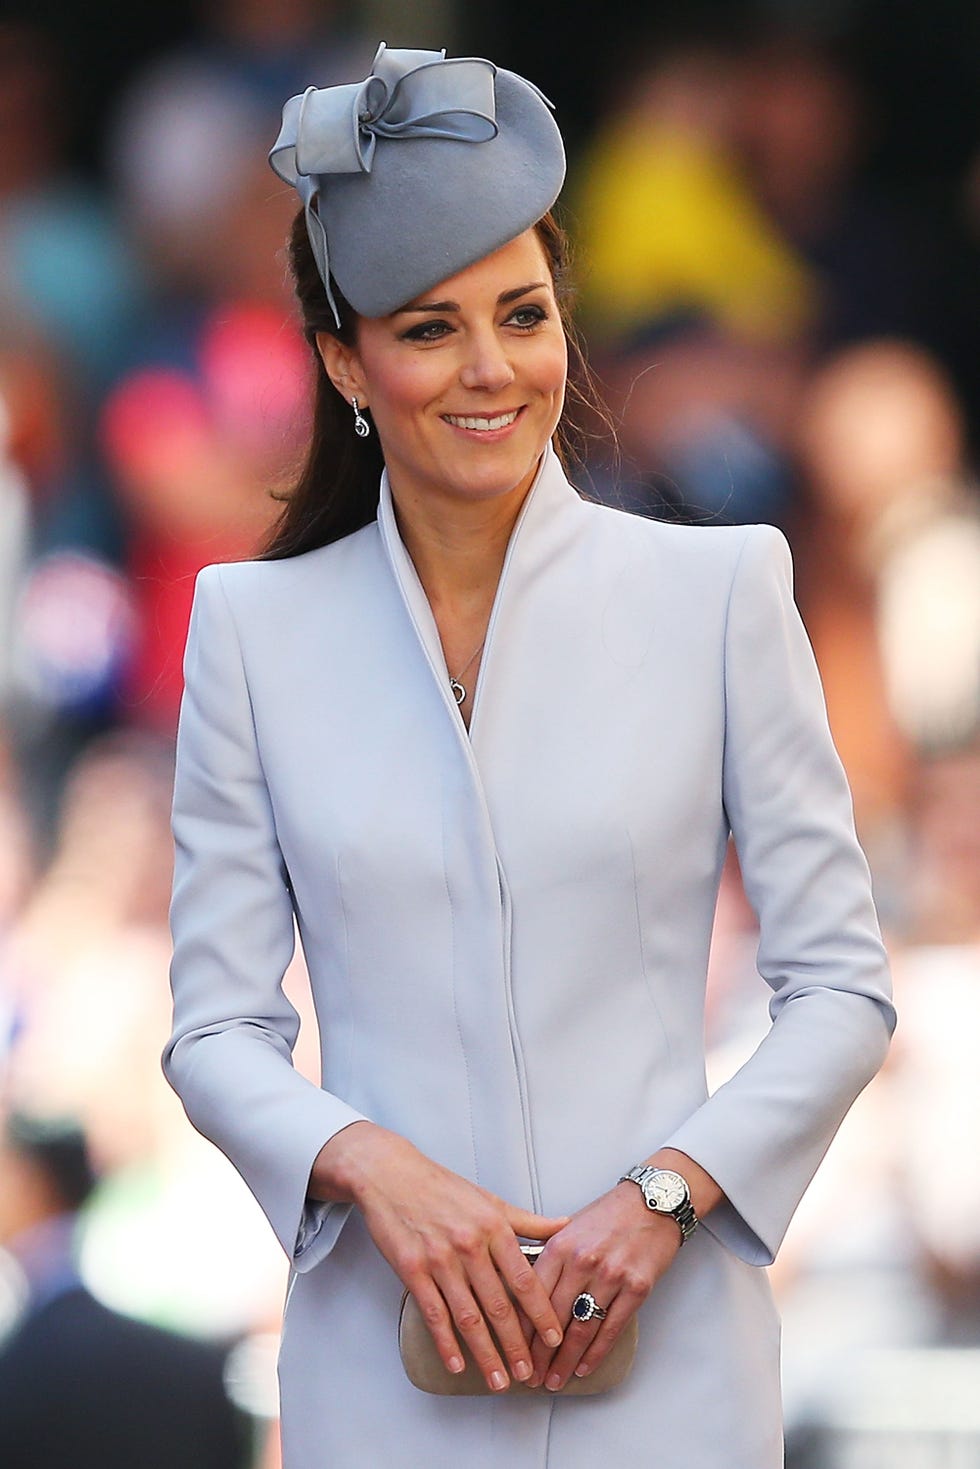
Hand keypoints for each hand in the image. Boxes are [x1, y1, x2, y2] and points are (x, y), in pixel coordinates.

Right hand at [310, 1122, 567, 1391]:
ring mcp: (439, 1260)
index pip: (525, 1279)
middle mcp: (469, 1245)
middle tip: (530, 1374)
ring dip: (486, 1354)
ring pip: (468, 1317)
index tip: (554, 1338)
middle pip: (499, 1306)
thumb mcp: (488, 1199)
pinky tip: (458, 1364)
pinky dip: (447, 1343)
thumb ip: (526, 1220)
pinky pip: (434, 1314)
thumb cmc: (441, 1187)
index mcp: (493, 1227)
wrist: (390, 1175)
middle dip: (517, 1345)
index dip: (541, 1313)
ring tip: (500, 1380)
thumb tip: (564, 1226)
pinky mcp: (412, 1270)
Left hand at [526, 1182, 681, 1390]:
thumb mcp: (569, 1226)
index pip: (533, 1296)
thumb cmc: (610, 1214)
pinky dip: (596, 1353)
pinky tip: (584, 1367)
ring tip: (554, 1380)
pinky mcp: (637, 1288)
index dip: (521, 1329)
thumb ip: (547, 1255)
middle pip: (554, 1318)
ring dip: (566, 1361)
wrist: (653, 1201)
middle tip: (530, 1376)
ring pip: (581, 1329)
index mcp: (561, 1245)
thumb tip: (522, 1287)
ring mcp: (611, 1276)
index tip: (514, 1350)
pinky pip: (611, 1329)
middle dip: (540, 1354)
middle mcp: (583, 1261)